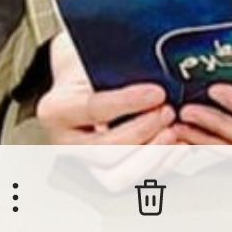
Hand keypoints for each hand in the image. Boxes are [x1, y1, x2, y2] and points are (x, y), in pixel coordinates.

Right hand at [36, 30, 180, 187]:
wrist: (79, 76)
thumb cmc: (88, 61)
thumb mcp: (94, 50)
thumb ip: (115, 58)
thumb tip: (151, 58)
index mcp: (56, 108)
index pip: (94, 109)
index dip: (129, 102)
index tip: (157, 92)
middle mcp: (64, 142)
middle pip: (105, 152)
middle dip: (143, 133)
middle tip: (167, 111)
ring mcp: (83, 162)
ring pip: (116, 178)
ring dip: (151, 156)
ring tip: (172, 130)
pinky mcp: (104, 173)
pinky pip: (132, 181)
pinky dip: (158, 166)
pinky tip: (175, 146)